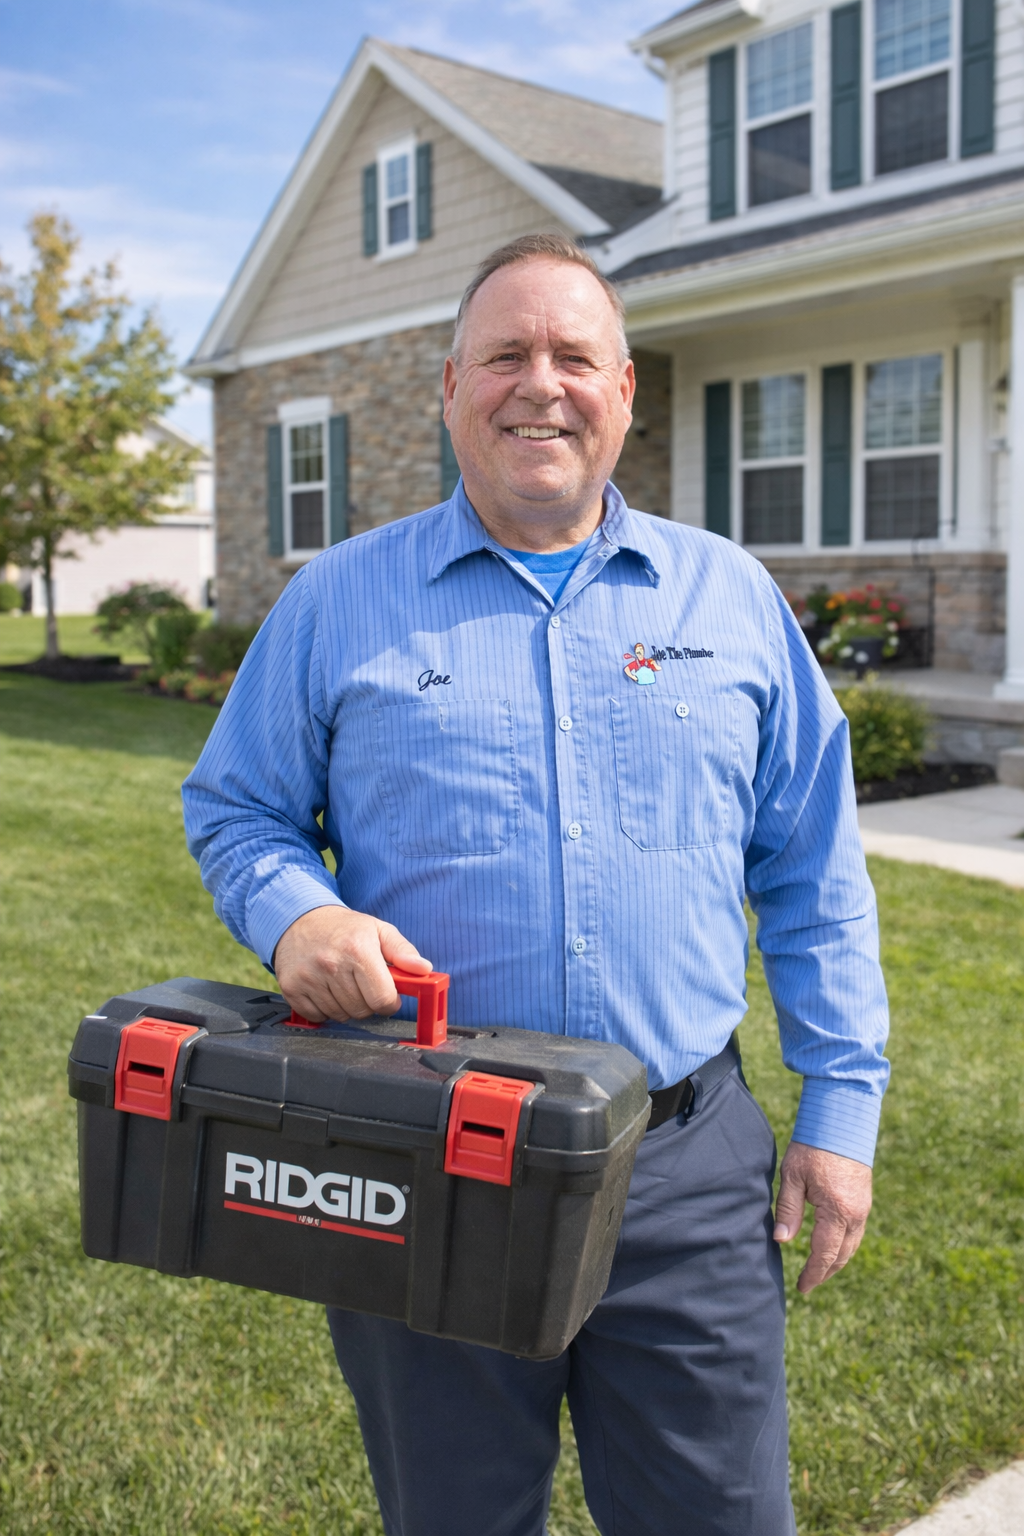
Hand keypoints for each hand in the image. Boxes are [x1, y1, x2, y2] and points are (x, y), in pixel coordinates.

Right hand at [272, 906, 431, 1022]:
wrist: (299, 919)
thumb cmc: (344, 928)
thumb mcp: (378, 930)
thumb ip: (404, 951)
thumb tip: (424, 969)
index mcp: (358, 950)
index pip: (382, 999)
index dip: (390, 1002)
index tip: (388, 996)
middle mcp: (331, 964)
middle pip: (362, 1011)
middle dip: (368, 1003)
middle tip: (363, 985)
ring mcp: (309, 978)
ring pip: (340, 1016)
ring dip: (346, 1007)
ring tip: (343, 984)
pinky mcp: (291, 988)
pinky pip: (317, 1017)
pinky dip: (324, 1010)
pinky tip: (325, 989)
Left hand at [774, 1141, 872, 1293]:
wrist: (842, 1121)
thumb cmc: (813, 1147)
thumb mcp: (792, 1177)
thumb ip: (788, 1211)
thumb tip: (782, 1240)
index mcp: (837, 1212)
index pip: (824, 1254)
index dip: (813, 1273)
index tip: (802, 1288)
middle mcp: (855, 1214)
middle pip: (842, 1255)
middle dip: (825, 1272)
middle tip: (808, 1284)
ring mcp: (863, 1207)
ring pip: (852, 1245)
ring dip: (837, 1261)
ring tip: (820, 1271)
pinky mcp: (865, 1199)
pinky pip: (857, 1232)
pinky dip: (845, 1245)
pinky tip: (833, 1246)